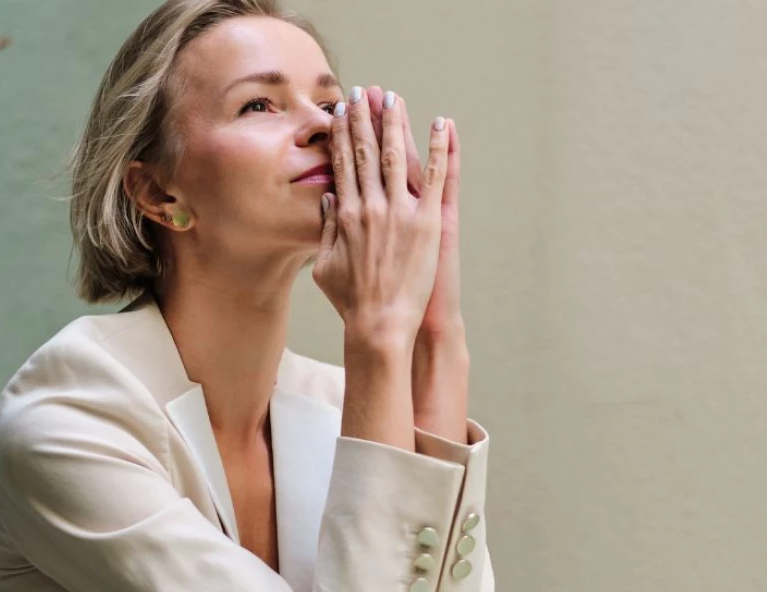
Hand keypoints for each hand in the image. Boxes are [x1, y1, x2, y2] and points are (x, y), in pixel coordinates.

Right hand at [313, 88, 452, 350]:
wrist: (380, 324)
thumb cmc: (352, 301)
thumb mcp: (325, 265)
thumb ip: (326, 229)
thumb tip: (328, 199)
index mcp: (347, 214)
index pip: (343, 163)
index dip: (343, 134)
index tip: (341, 111)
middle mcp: (372, 206)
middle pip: (368, 152)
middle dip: (365, 119)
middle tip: (364, 92)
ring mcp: (401, 212)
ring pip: (399, 156)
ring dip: (396, 124)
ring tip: (394, 99)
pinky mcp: (428, 222)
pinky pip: (438, 177)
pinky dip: (440, 148)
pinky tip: (441, 124)